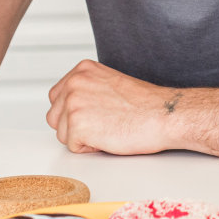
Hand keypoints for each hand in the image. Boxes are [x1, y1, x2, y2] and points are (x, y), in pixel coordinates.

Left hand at [46, 59, 175, 154]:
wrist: (163, 115)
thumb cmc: (144, 104)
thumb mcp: (109, 83)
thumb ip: (87, 89)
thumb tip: (71, 105)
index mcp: (82, 70)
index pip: (58, 98)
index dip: (75, 112)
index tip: (95, 113)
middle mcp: (74, 83)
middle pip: (55, 116)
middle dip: (74, 126)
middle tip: (103, 123)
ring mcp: (73, 104)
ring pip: (62, 133)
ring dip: (82, 137)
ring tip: (107, 128)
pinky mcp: (77, 126)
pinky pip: (73, 147)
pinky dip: (90, 148)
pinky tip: (109, 136)